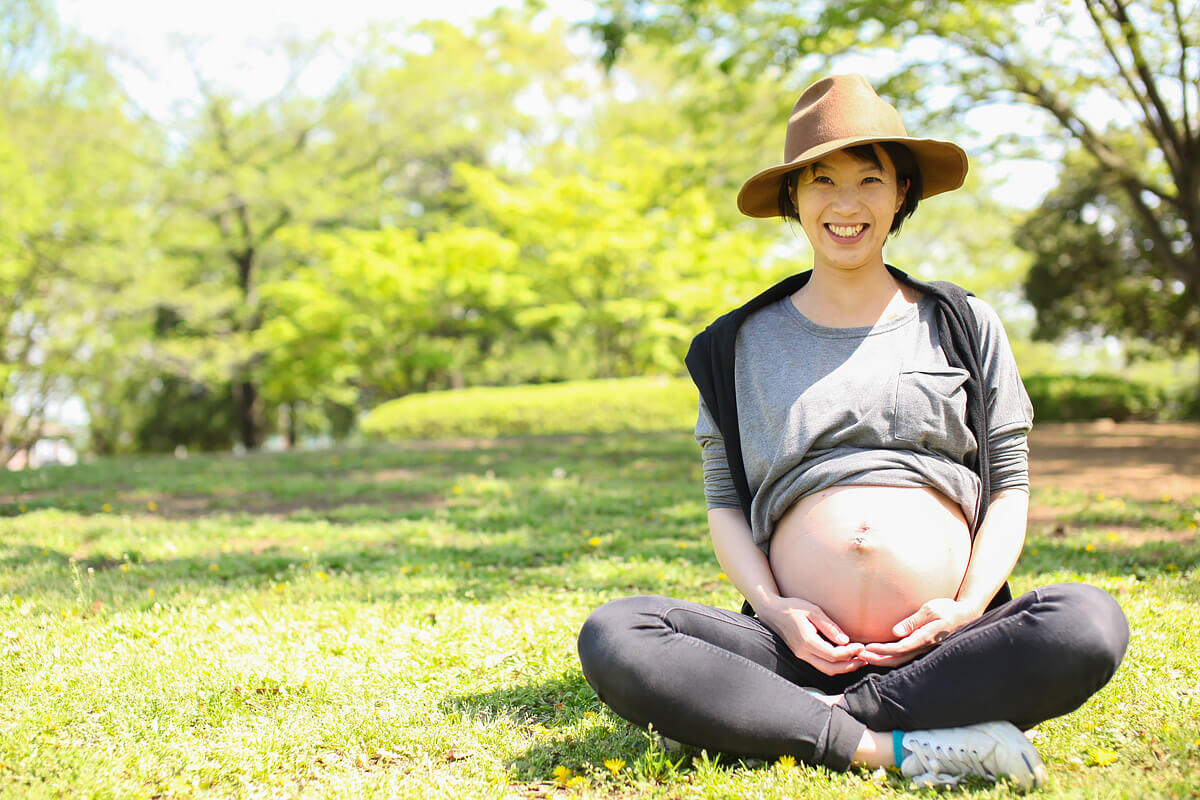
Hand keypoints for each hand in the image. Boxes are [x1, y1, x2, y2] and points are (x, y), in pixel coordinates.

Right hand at [760, 596, 865, 674]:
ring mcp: (801, 656)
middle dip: (850, 666)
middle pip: (831, 668)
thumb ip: (829, 626)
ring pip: (826, 670)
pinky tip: (844, 657)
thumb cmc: (792, 608)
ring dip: (843, 668)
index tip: (861, 646)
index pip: (833, 655)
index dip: (850, 653)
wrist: (772, 612)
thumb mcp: (813, 611)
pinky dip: (835, 665)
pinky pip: (820, 665)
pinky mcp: (802, 655)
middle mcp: (803, 653)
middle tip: (864, 658)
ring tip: (858, 660)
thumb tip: (845, 640)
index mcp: (807, 641)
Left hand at [858, 597, 979, 667]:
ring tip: (863, 656)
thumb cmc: (948, 610)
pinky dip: (890, 656)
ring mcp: (923, 649)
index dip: (883, 650)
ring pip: (900, 660)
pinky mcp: (922, 648)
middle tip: (858, 655)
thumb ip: (913, 621)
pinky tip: (878, 654)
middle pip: (897, 659)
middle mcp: (923, 647)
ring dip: (881, 659)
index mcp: (925, 638)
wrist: (965, 616)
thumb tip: (895, 632)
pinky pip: (904, 656)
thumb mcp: (930, 609)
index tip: (867, 648)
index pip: (901, 648)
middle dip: (877, 659)